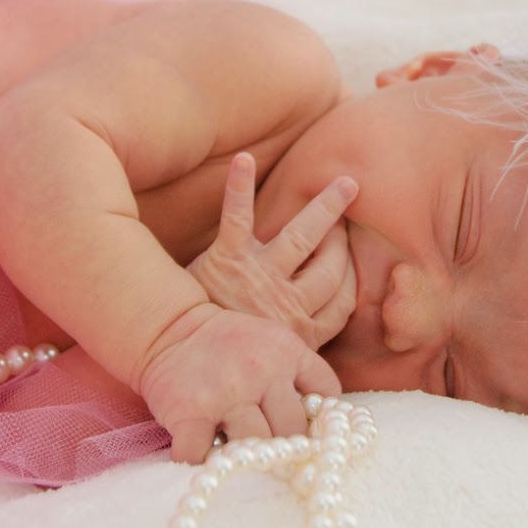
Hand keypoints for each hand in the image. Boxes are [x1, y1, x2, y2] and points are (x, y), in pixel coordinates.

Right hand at [138, 301, 340, 462]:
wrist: (171, 328)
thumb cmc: (227, 345)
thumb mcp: (274, 342)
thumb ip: (299, 374)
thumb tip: (321, 424)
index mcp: (288, 352)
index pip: (326, 396)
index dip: (319, 420)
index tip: (307, 433)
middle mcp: (262, 371)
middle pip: (291, 431)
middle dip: (282, 446)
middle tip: (269, 452)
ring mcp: (226, 393)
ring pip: (255, 448)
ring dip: (246, 457)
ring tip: (237, 453)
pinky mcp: (191, 413)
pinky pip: (204, 456)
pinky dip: (203, 462)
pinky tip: (202, 453)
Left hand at [188, 153, 357, 350]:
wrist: (175, 362)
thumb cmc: (226, 365)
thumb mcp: (274, 368)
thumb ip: (298, 356)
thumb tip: (321, 365)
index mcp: (301, 335)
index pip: (343, 301)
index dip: (352, 278)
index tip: (352, 263)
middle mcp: (286, 305)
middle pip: (331, 268)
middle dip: (341, 243)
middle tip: (345, 222)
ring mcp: (258, 279)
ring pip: (303, 237)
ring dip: (326, 208)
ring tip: (345, 185)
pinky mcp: (227, 260)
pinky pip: (238, 217)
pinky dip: (240, 186)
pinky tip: (245, 159)